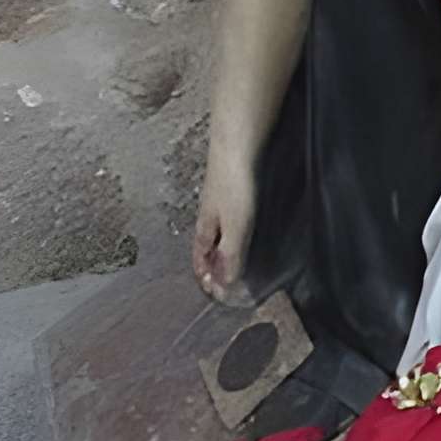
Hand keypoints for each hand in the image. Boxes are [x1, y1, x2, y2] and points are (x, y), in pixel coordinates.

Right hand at [193, 152, 257, 300]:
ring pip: (215, 236)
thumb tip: (226, 285)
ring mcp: (218, 205)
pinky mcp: (231, 193)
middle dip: (212, 268)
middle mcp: (208, 219)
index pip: (199, 262)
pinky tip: (241, 232)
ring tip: (233, 264)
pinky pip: (227, 223)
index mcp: (204, 230)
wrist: (236, 146)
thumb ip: (231, 255)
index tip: (217, 295)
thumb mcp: (235, 227)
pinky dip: (230, 236)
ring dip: (221, 253)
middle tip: (224, 285)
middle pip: (205, 250)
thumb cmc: (233, 185)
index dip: (206, 279)